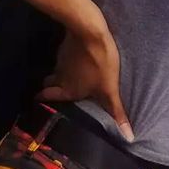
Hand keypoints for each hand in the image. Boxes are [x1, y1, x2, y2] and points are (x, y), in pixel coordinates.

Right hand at [38, 23, 134, 140]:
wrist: (89, 30)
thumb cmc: (100, 63)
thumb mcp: (110, 89)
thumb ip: (116, 112)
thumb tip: (129, 137)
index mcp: (67, 89)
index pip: (46, 97)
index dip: (42, 100)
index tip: (39, 102)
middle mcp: (60, 76)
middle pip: (48, 83)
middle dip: (49, 87)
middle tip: (55, 88)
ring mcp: (61, 59)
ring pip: (56, 69)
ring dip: (61, 72)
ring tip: (70, 74)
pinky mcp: (66, 44)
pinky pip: (63, 55)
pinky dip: (67, 58)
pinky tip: (77, 57)